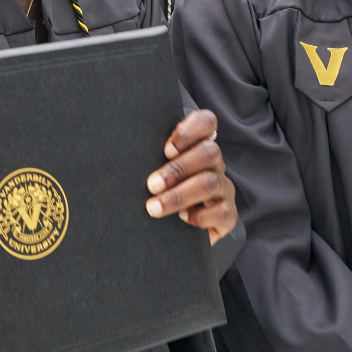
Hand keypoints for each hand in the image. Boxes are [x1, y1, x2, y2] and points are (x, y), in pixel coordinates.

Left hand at [146, 109, 236, 243]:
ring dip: (179, 195)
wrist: (180, 229)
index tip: (167, 149)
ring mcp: (224, 188)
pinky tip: (183, 218)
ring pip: (211, 182)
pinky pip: (222, 212)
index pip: (207, 122)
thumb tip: (123, 154)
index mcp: (198, 145)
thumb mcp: (157, 169)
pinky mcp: (228, 214)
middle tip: (152, 185)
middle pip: (209, 152)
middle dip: (178, 169)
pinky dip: (201, 216)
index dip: (189, 131)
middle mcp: (215, 164)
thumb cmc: (162, 190)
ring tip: (154, 207)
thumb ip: (151, 158)